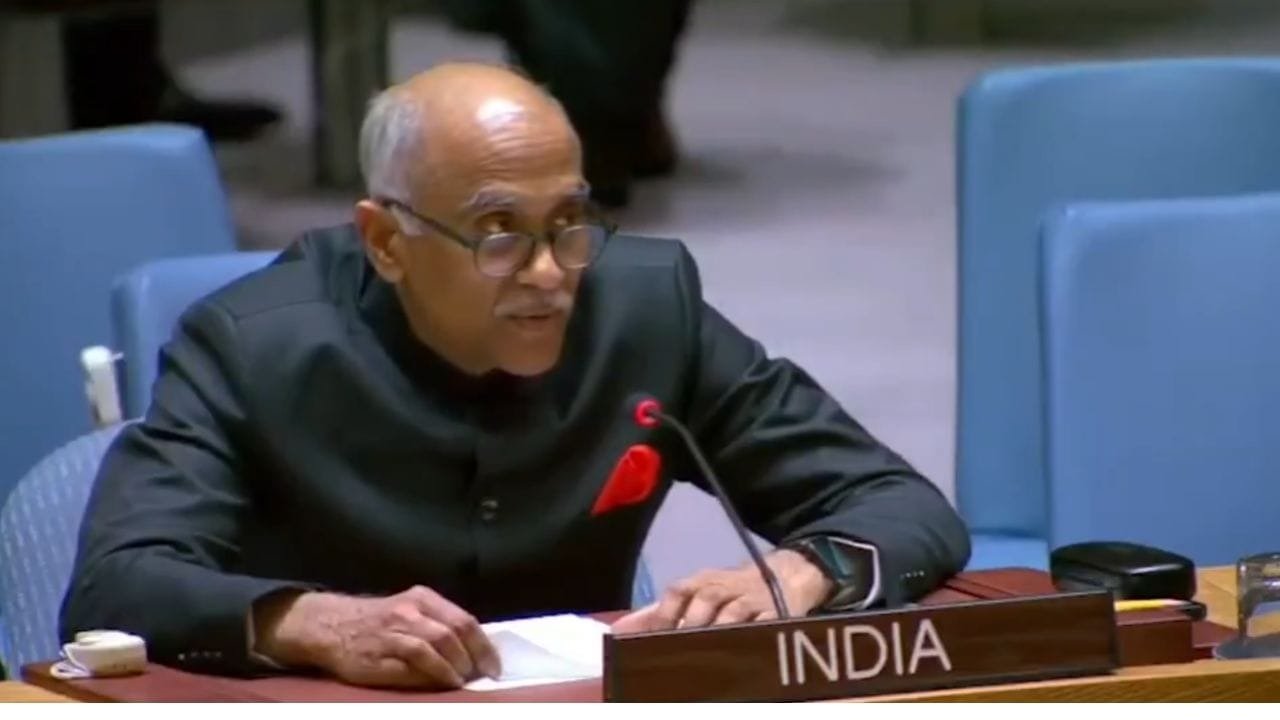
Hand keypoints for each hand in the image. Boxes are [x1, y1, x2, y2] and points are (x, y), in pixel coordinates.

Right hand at [253, 586, 501, 688]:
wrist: (331, 626)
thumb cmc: (379, 622)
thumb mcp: (411, 611)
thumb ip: (440, 625)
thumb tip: (477, 651)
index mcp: (423, 598)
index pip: (464, 620)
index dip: (484, 645)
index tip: (495, 665)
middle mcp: (410, 610)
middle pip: (454, 633)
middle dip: (473, 657)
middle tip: (481, 676)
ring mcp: (394, 631)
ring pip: (436, 645)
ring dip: (455, 667)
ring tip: (463, 680)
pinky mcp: (380, 654)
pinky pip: (414, 663)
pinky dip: (434, 674)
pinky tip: (443, 683)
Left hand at [611, 549, 832, 633]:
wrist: (785, 575)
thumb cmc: (728, 592)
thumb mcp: (694, 593)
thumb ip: (657, 613)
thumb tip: (617, 631)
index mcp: (701, 581)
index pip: (679, 591)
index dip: (665, 613)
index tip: (652, 637)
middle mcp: (724, 587)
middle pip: (706, 602)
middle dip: (690, 626)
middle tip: (677, 651)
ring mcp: (751, 599)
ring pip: (733, 615)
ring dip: (718, 632)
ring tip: (704, 656)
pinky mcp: (776, 614)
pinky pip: (763, 626)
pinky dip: (751, 637)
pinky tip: (739, 654)